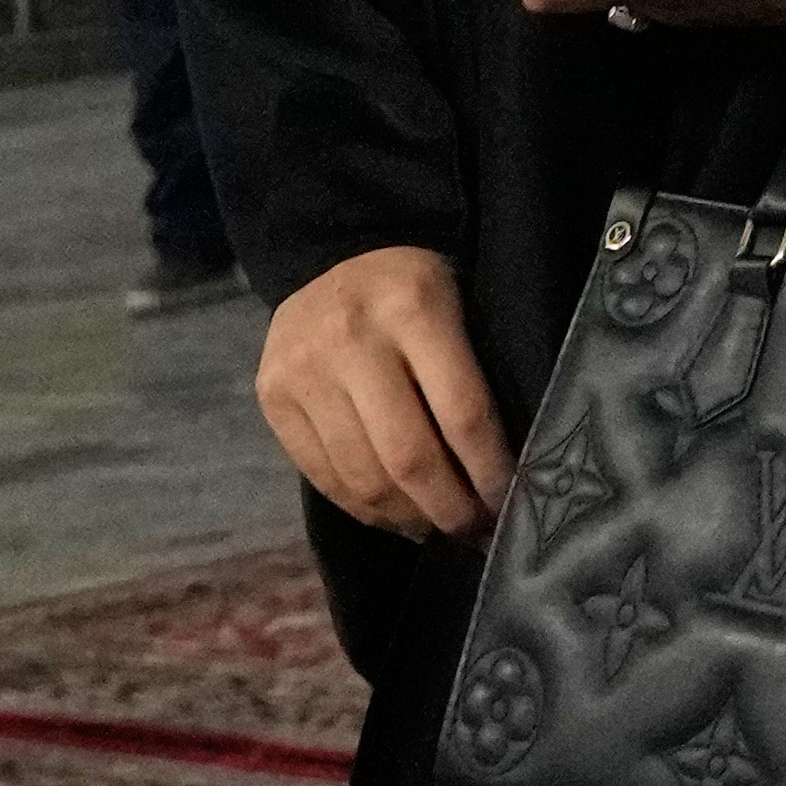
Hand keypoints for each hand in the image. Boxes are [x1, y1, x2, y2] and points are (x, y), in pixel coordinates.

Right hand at [256, 242, 508, 539]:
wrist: (335, 252)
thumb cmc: (418, 288)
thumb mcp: (460, 305)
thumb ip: (477, 375)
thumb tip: (502, 477)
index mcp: (414, 306)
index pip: (463, 413)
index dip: (491, 472)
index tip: (513, 505)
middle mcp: (351, 338)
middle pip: (409, 456)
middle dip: (450, 510)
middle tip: (479, 534)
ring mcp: (303, 370)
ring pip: (363, 477)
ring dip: (409, 518)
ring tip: (439, 529)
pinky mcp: (271, 397)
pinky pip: (323, 476)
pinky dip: (365, 510)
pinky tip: (397, 517)